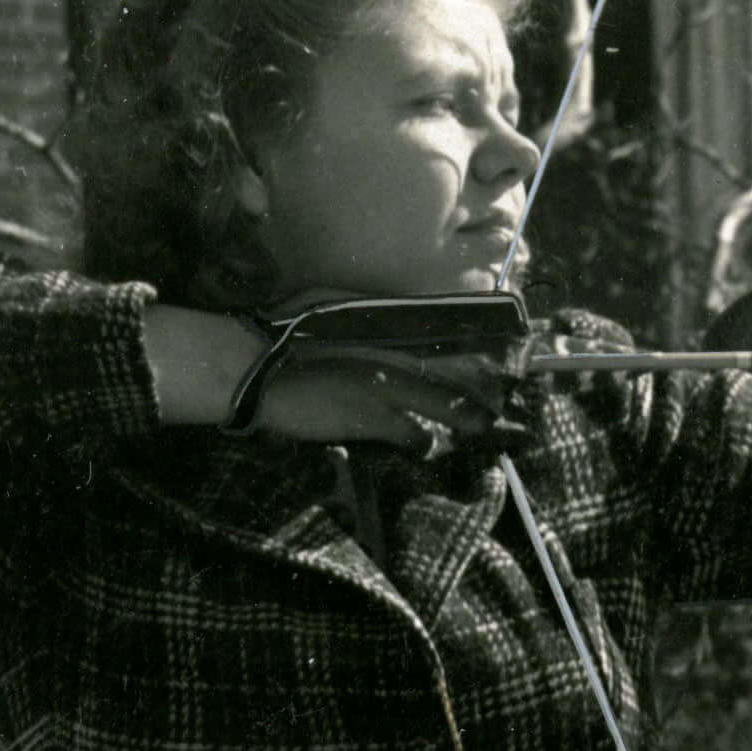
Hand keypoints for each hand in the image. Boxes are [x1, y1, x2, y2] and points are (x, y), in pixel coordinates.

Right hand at [145, 304, 517, 456]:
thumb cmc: (281, 330)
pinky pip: (409, 434)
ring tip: (481, 425)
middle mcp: (391, 352)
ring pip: (440, 404)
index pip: (441, 332)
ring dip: (463, 416)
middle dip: (479, 385)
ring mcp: (383, 388)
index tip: (494, 354)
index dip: (470, 346)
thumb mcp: (326, 304)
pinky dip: (420, 442)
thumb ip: (362, 308)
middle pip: (452, 370)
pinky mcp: (368, 420)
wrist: (252, 367)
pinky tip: (427, 447)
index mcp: (381, 322)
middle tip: (499, 396)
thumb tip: (388, 310)